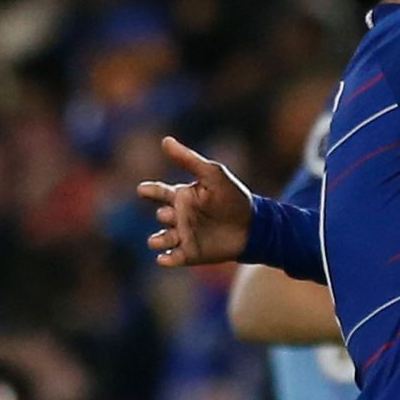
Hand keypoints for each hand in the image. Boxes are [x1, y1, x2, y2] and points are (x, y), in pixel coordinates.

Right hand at [136, 138, 255, 267]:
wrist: (255, 227)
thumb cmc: (234, 198)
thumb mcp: (212, 175)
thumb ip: (188, 160)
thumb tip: (166, 140)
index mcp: (182, 196)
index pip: (157, 192)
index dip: (149, 190)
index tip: (144, 190)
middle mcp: (180, 216)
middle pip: (161, 215)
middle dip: (164, 215)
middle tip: (173, 214)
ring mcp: (184, 235)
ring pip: (160, 238)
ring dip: (157, 239)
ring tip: (159, 240)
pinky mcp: (191, 253)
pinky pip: (172, 258)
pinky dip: (166, 259)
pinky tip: (164, 258)